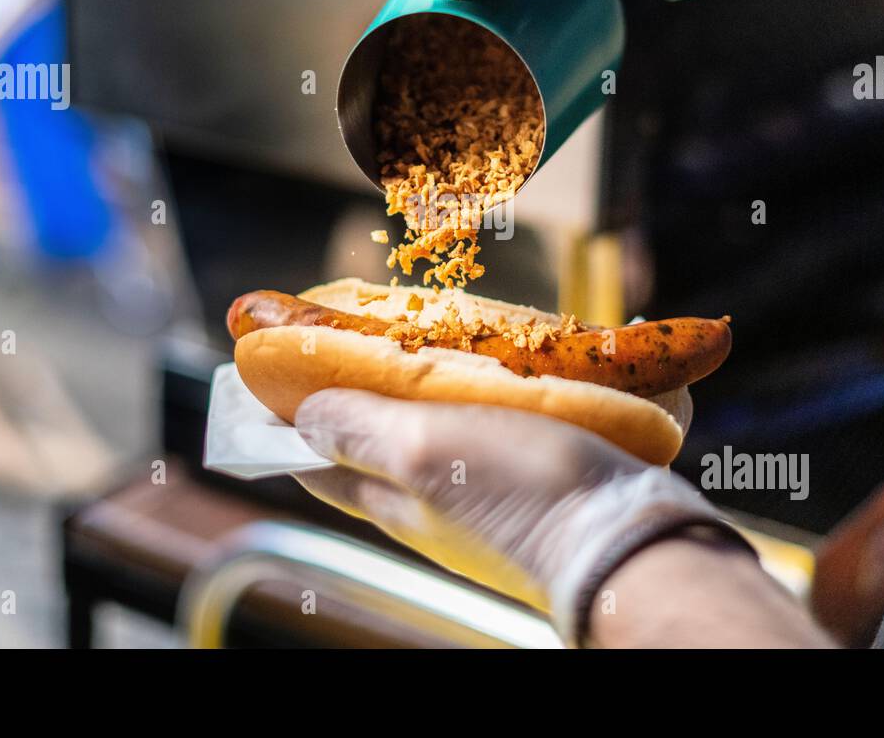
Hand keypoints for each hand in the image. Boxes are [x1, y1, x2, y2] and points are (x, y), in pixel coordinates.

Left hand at [292, 388, 760, 643]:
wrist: (622, 538)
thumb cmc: (522, 491)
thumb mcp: (426, 448)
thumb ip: (361, 431)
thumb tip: (301, 415)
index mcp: (393, 497)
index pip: (316, 461)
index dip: (282, 423)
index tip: (260, 378)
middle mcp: (428, 504)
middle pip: (366, 450)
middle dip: (345, 402)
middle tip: (339, 345)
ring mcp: (478, 497)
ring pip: (426, 441)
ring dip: (412, 399)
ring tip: (412, 349)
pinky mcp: (527, 484)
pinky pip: (481, 439)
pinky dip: (470, 405)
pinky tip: (492, 379)